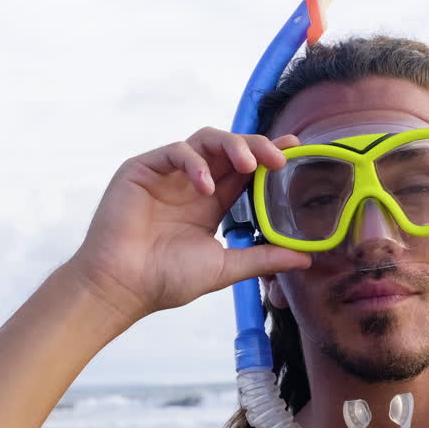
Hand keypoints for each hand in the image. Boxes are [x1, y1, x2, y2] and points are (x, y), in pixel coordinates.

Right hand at [69, 127, 310, 321]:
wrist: (122, 287)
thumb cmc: (166, 280)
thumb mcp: (225, 267)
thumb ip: (263, 257)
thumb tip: (306, 256)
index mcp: (211, 202)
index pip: (245, 170)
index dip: (269, 157)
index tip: (295, 151)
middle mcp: (191, 183)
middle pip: (229, 148)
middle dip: (257, 146)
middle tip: (279, 159)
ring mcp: (167, 174)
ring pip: (204, 140)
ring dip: (231, 146)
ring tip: (249, 165)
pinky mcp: (142, 169)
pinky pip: (174, 152)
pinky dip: (193, 163)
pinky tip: (205, 188)